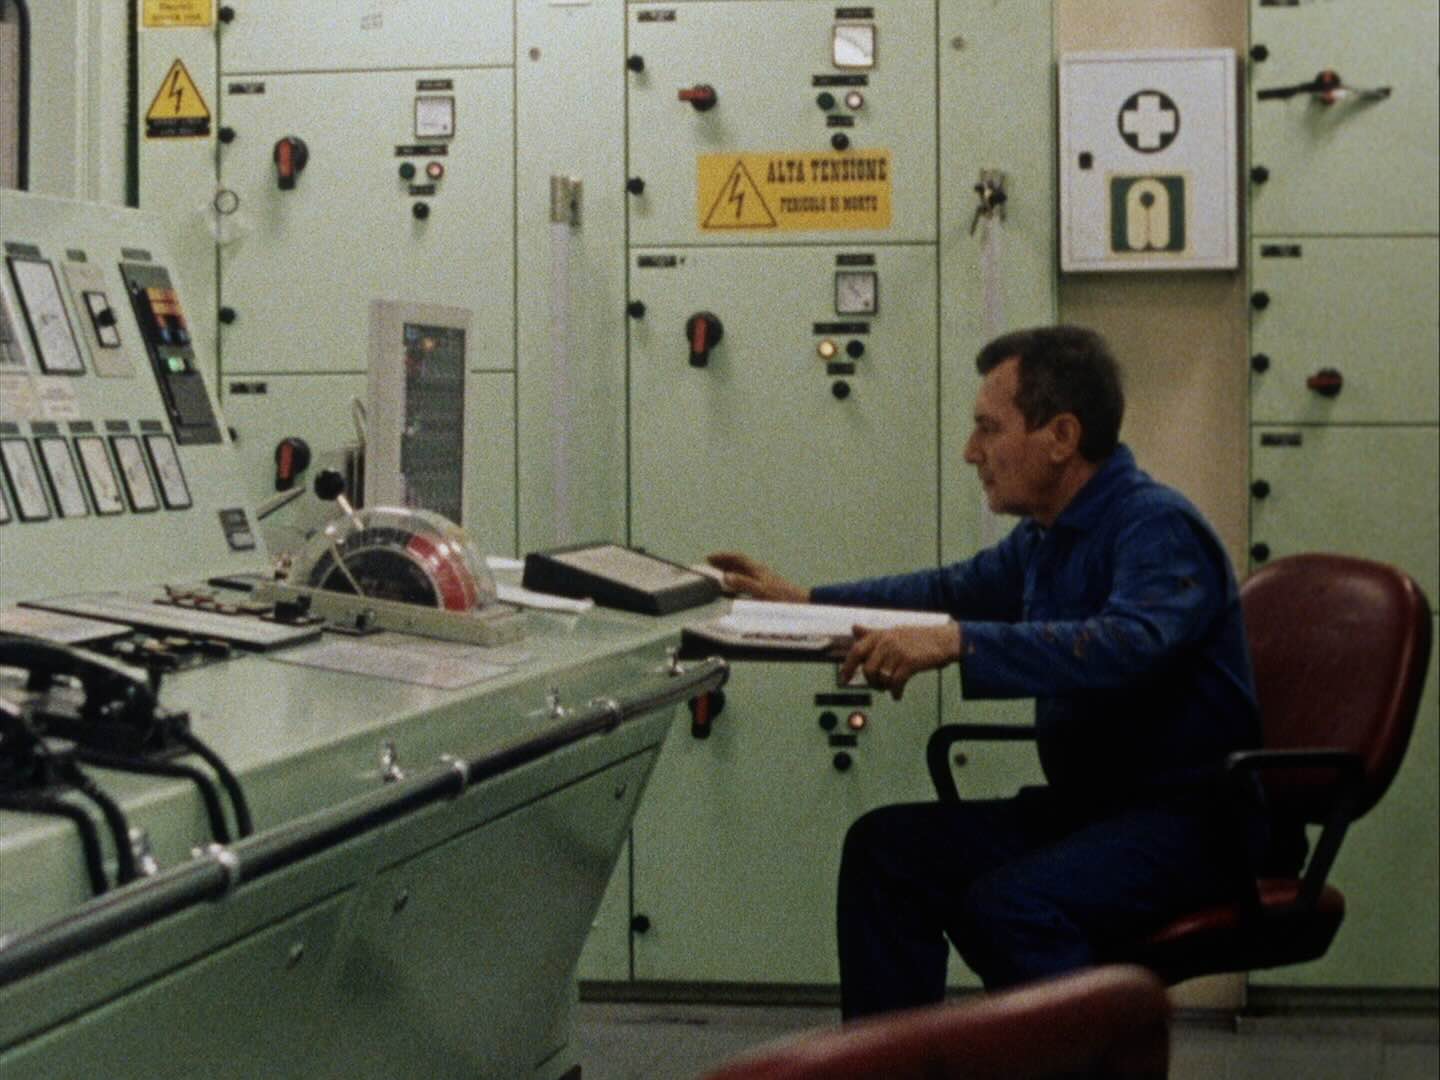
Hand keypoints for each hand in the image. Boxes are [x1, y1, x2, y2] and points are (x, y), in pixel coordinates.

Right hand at [705, 551, 809, 601]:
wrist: (803, 606)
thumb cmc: (783, 600)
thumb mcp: (760, 592)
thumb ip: (743, 583)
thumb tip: (725, 576)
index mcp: (758, 570)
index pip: (738, 558)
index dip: (723, 557)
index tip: (709, 558)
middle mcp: (760, 572)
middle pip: (739, 563)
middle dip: (724, 562)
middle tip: (710, 565)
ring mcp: (764, 580)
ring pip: (744, 571)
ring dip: (730, 571)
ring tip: (718, 575)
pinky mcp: (767, 589)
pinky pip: (747, 580)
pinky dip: (737, 581)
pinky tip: (735, 590)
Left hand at [839, 622, 961, 700]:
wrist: (943, 640)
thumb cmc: (918, 638)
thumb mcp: (893, 632)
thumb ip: (872, 633)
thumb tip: (854, 628)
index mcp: (880, 634)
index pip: (856, 650)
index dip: (848, 666)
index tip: (844, 678)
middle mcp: (887, 641)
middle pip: (868, 669)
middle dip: (871, 682)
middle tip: (877, 686)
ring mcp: (898, 651)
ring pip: (881, 677)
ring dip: (883, 687)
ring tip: (889, 689)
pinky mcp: (910, 662)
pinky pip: (896, 682)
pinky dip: (895, 692)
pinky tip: (897, 695)